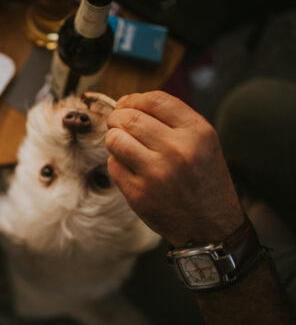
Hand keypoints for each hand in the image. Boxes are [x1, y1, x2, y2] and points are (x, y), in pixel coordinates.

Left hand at [105, 91, 243, 246]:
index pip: (154, 100)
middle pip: (129, 118)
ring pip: (115, 140)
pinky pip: (113, 166)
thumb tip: (125, 103)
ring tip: (124, 146)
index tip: (126, 105)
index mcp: (197, 132)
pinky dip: (117, 164)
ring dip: (114, 139)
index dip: (133, 99)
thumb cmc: (202, 179)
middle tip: (117, 124)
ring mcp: (156, 173)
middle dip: (117, 118)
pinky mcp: (139, 194)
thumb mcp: (202, 141)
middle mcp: (178, 150)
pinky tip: (132, 169)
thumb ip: (170, 119)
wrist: (210, 225)